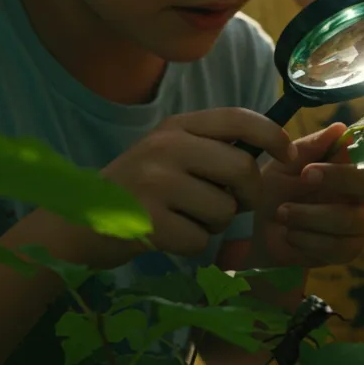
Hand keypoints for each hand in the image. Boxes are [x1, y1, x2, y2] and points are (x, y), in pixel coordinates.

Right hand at [84, 108, 294, 268]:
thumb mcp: (169, 154)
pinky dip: (192, 246)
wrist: (76, 225)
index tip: (287, 155)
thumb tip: (275, 151)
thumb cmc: (136, 190)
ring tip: (184, 219)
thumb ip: (212, 149)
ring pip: (225, 211)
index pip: (239, 118)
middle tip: (233, 206)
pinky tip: (166, 236)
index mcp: (177, 126)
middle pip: (243, 170)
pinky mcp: (148, 221)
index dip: (273, 135)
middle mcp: (167, 147)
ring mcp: (155, 183)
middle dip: (248, 196)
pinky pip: (200, 240)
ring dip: (215, 225)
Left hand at [254, 122, 363, 268]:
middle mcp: (360, 194)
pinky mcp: (347, 250)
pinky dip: (310, 240)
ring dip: (312, 216)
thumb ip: (310, 147)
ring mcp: (357, 224)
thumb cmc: (276, 190)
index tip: (307, 171)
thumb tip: (339, 128)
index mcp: (349, 169)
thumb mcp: (284, 165)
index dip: (340, 167)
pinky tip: (290, 234)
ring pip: (353, 220)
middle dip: (336, 183)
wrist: (258, 230)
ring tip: (282, 213)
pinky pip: (340, 247)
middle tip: (301, 184)